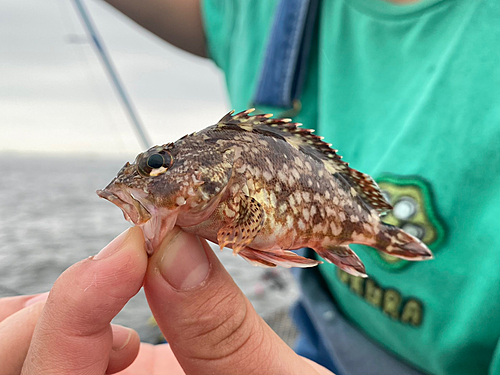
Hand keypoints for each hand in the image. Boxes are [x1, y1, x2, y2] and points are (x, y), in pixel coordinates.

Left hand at [0, 226, 333, 373]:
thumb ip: (225, 332)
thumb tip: (175, 247)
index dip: (73, 313)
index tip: (130, 249)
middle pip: (13, 366)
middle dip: (43, 312)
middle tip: (116, 269)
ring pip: (19, 353)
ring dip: (48, 307)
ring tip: (116, 285)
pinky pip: (52, 345)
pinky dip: (70, 310)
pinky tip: (122, 315)